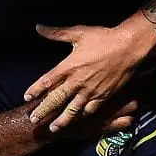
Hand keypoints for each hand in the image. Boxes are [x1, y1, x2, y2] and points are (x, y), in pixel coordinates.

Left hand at [23, 23, 155, 132]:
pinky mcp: (103, 95)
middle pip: (56, 99)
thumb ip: (56, 33)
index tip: (27, 97)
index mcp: (70, 66)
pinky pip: (90, 109)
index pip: (47, 81)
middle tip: (34, 120)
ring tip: (53, 128)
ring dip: (61, 120)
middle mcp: (78, 81)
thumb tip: (38, 27)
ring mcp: (91, 90)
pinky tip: (77, 120)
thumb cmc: (104, 38)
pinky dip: (81, 116)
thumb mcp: (79, 32)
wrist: (128, 47)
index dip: (36, 90)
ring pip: (72, 109)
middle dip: (44, 110)